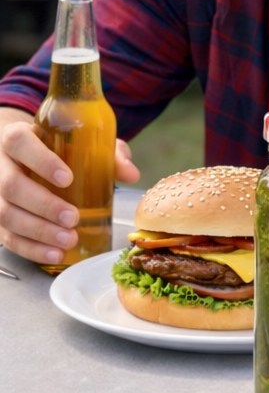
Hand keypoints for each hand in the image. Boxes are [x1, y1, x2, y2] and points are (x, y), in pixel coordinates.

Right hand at [0, 107, 138, 266]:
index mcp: (17, 138)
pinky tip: (54, 254)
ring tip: (68, 239)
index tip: (68, 178)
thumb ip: (108, 154)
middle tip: (72, 218)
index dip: (41, 161)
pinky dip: (30, 248)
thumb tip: (131, 174)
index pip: (19, 142)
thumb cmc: (57, 148)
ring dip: (38, 231)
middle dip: (43, 205)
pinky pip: (6, 236)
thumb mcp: (82, 143)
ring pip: (5, 214)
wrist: (24, 156)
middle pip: (11, 186)